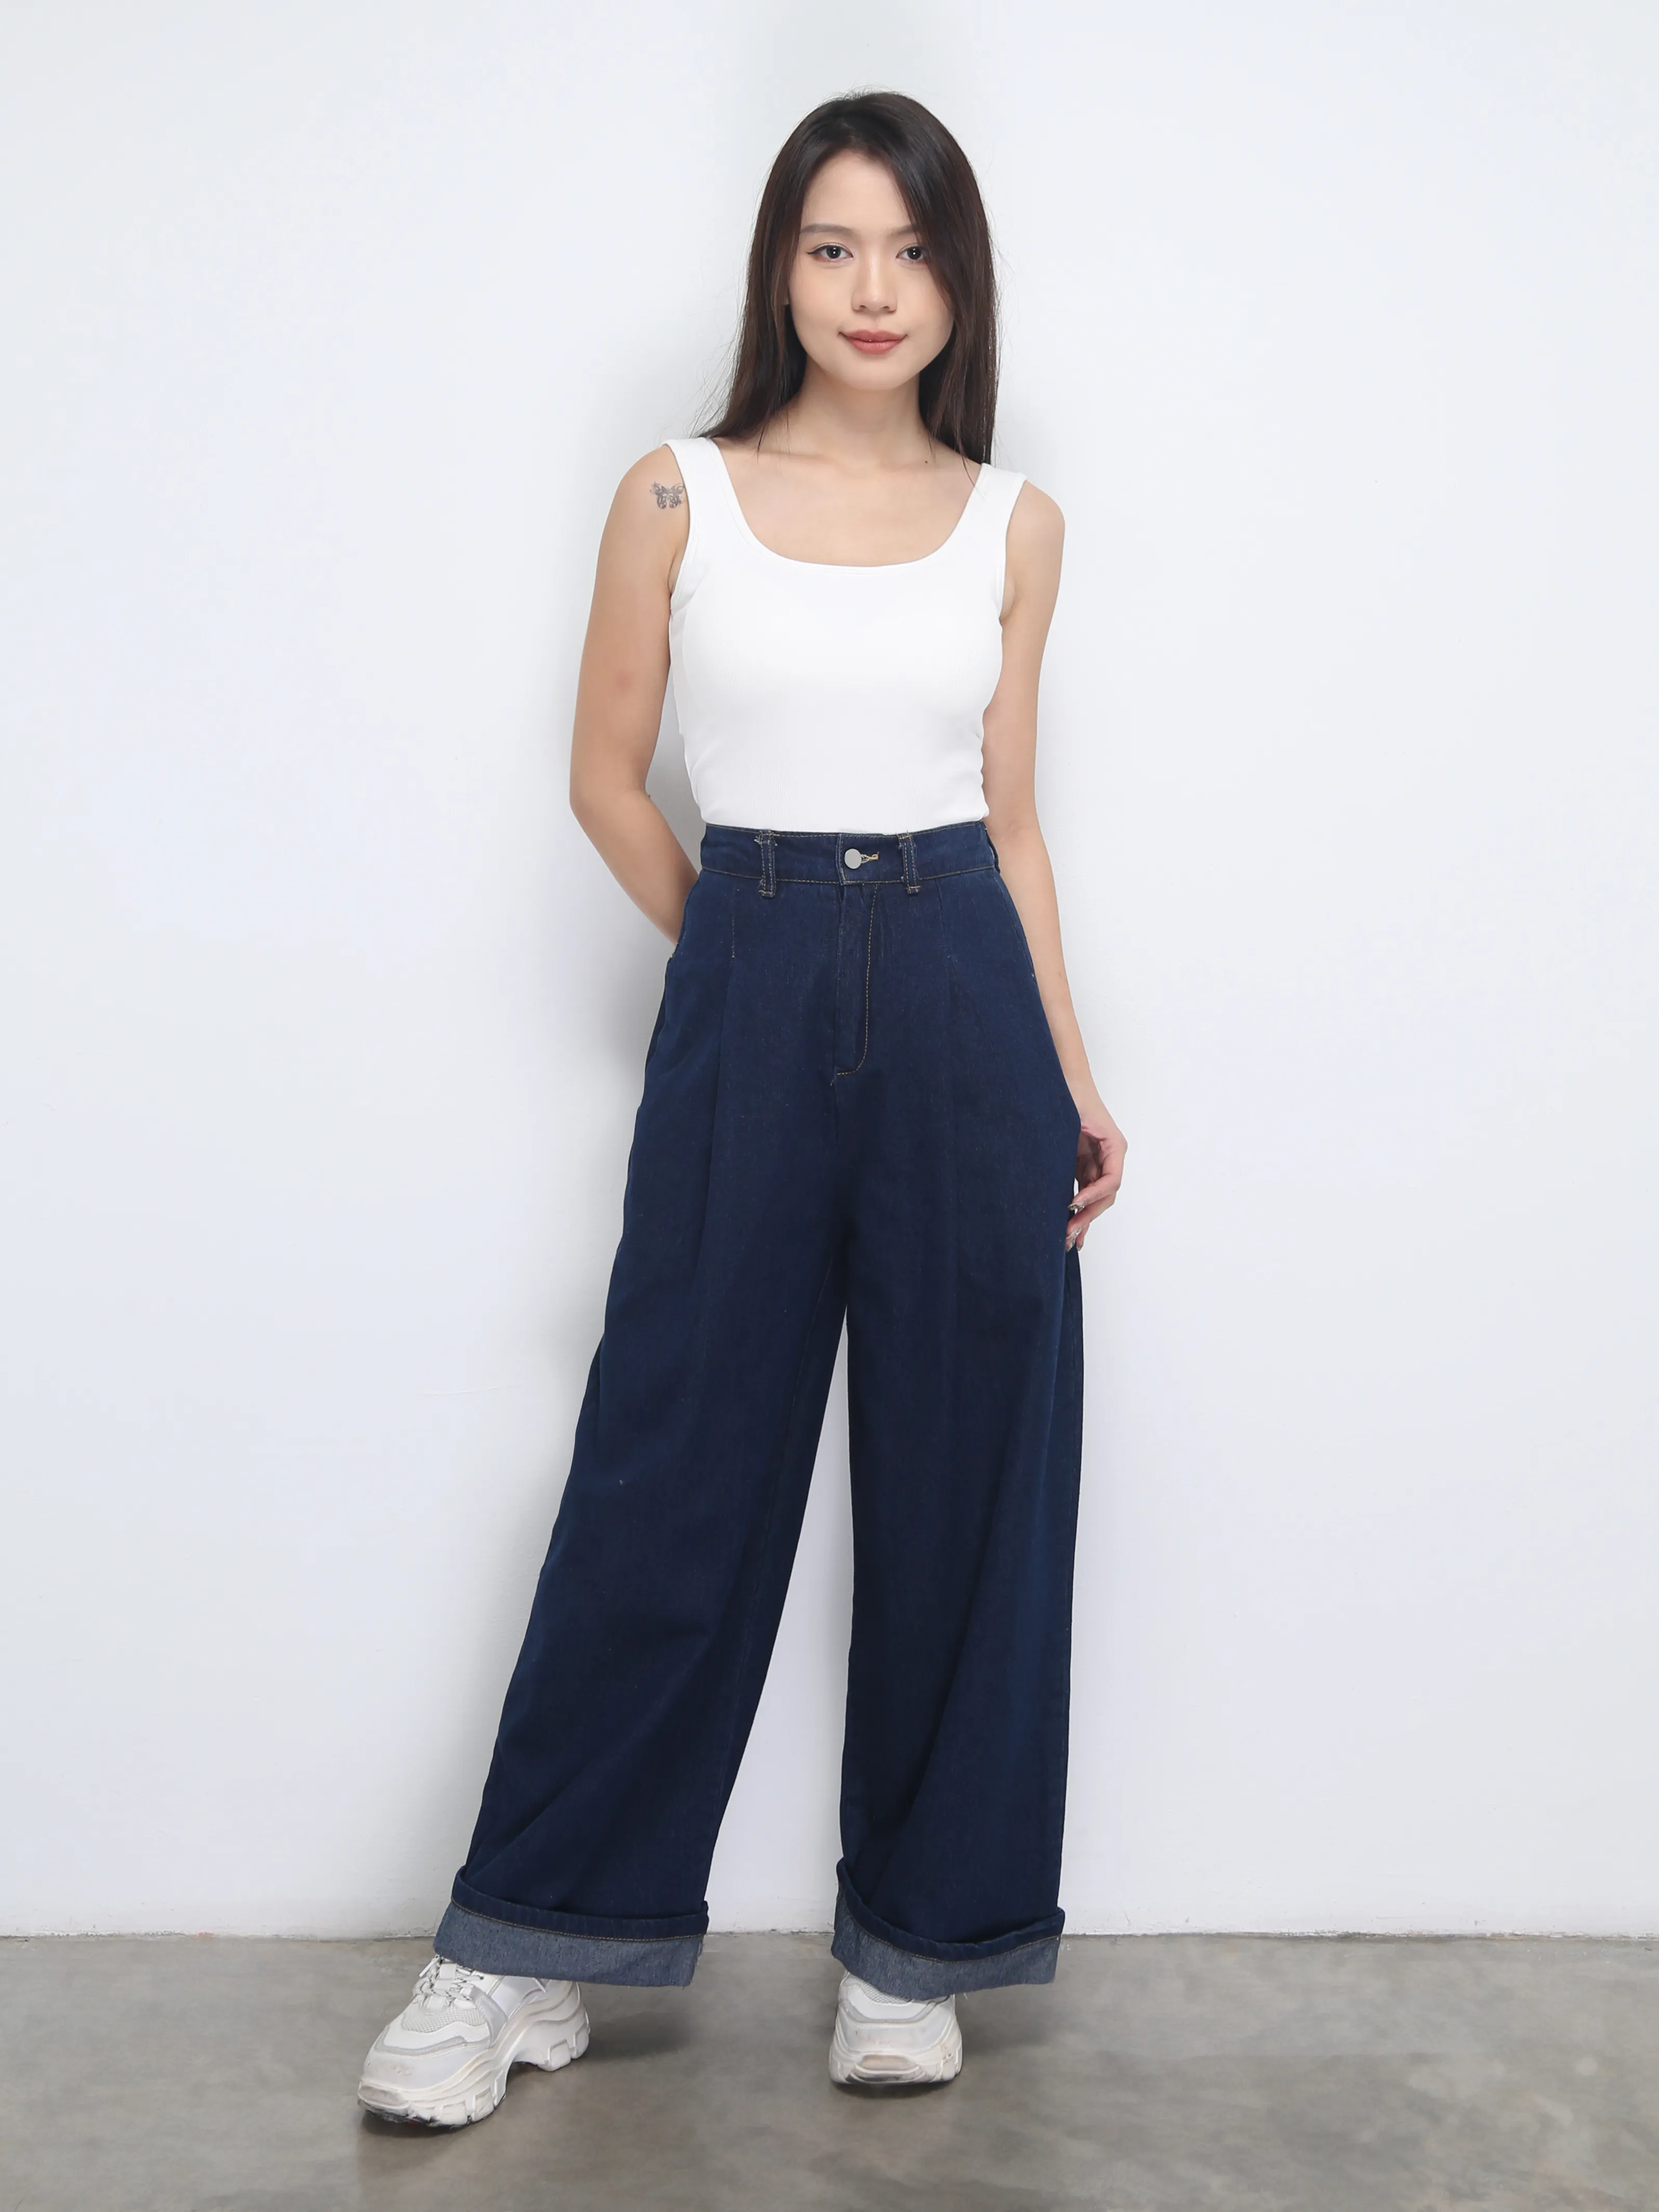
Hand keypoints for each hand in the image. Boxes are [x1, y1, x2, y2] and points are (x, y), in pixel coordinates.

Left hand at [1066, 1099, 1125, 1251]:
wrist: (1063, 1080)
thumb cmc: (1071, 1095)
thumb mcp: (1073, 1121)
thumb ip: (1074, 1149)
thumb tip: (1068, 1183)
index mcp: (1114, 1147)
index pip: (1111, 1181)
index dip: (1094, 1195)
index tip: (1074, 1204)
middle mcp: (1109, 1157)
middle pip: (1105, 1195)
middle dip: (1087, 1216)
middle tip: (1068, 1234)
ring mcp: (1096, 1161)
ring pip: (1095, 1198)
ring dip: (1083, 1219)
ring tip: (1069, 1241)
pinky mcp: (1082, 1163)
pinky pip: (1083, 1190)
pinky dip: (1078, 1208)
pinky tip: (1071, 1226)